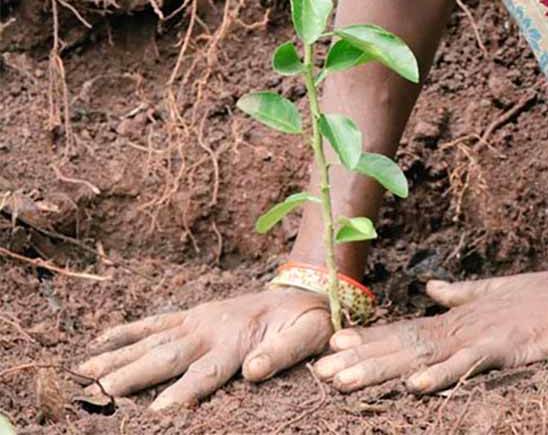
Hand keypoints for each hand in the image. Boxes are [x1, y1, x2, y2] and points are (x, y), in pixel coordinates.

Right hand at [77, 288, 330, 409]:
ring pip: (151, 342)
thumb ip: (283, 354)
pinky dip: (127, 331)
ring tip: (84, 374)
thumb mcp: (308, 337)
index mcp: (237, 342)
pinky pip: (156, 322)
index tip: (158, 413)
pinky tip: (99, 342)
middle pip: (165, 358)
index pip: (205, 373)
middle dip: (130, 377)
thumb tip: (252, 371)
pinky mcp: (193, 315)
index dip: (182, 393)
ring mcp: (198, 321)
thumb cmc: (306, 321)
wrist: (303, 290)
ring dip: (117, 358)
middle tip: (97, 395)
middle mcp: (210, 331)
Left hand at [314, 271, 547, 393]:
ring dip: (381, 369)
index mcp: (457, 319)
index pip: (404, 331)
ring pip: (420, 355)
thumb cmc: (544, 296)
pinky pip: (467, 365)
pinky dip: (440, 375)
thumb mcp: (494, 293)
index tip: (332, 349)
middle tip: (320, 374)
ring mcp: (478, 337)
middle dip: (360, 360)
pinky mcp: (502, 348)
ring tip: (344, 381)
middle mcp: (459, 327)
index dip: (368, 341)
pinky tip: (413, 386)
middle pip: (401, 346)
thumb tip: (432, 288)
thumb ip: (460, 294)